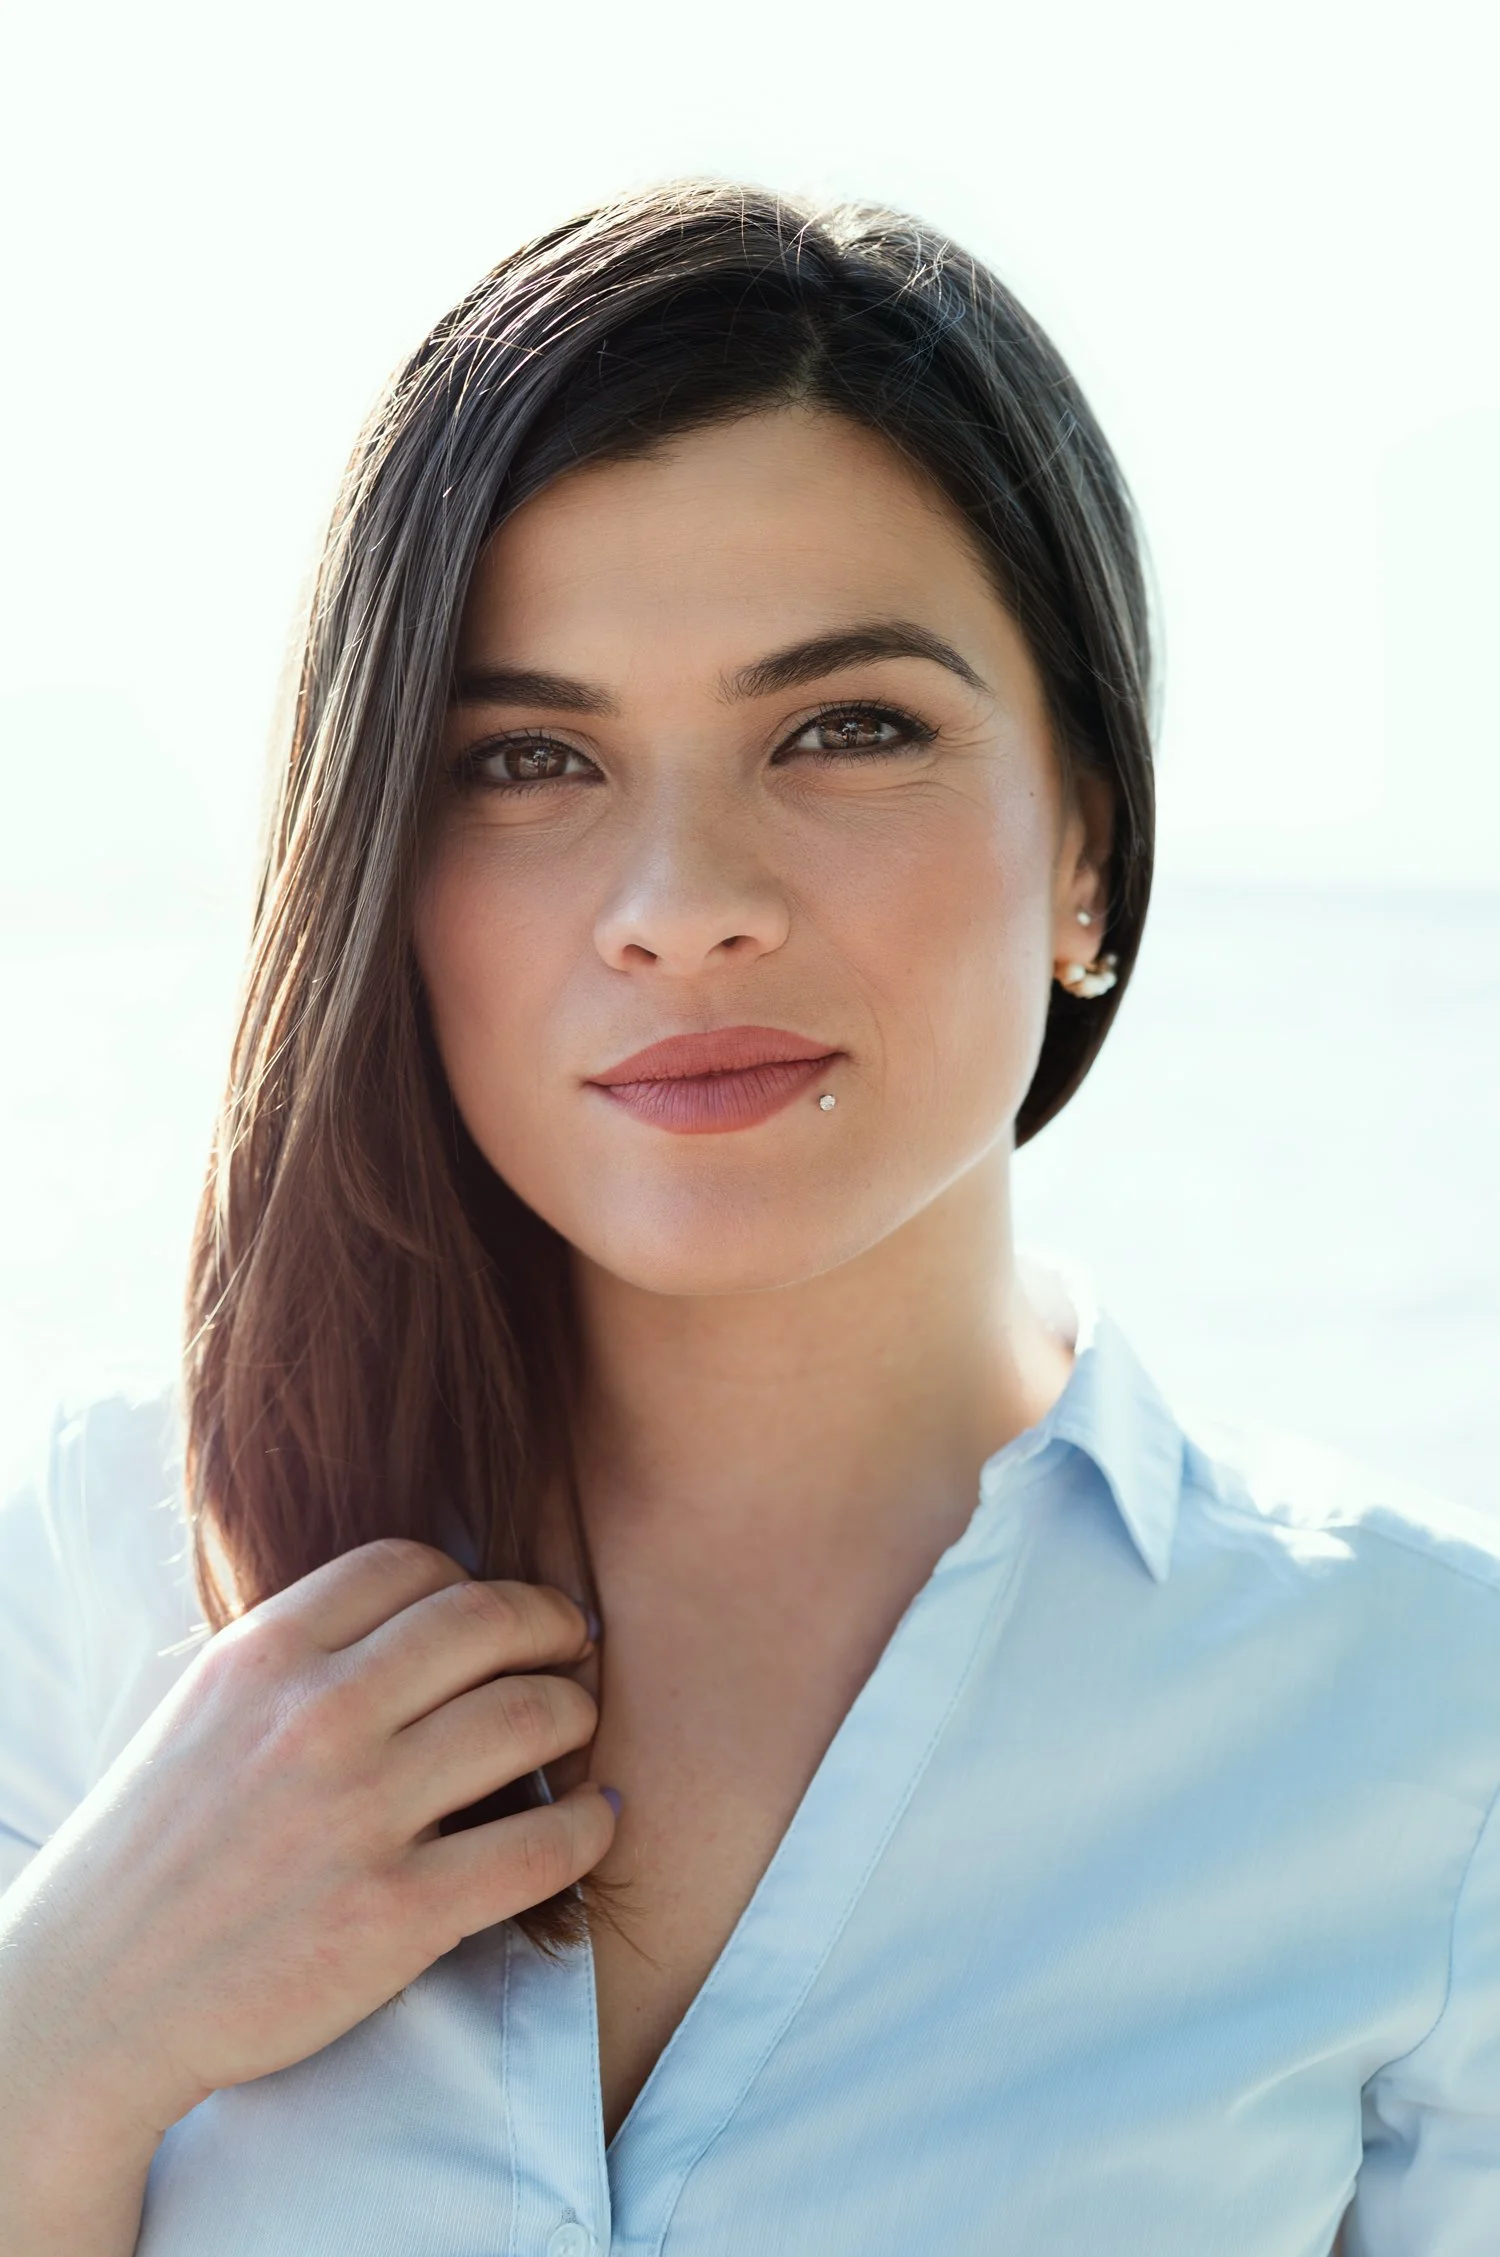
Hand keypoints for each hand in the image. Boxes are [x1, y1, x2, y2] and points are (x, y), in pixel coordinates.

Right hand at [0, 1539, 614, 2147]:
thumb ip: (300, 1660)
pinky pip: (542, 1846)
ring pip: (530, 1716)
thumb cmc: (154, 1854)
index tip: (498, 1611)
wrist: (92, 2003)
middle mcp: (317, 1716)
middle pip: (488, 1620)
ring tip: (578, 1726)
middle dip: (551, 1625)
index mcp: (263, 1656)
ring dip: (576, 1713)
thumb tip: (421, 1620)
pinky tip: (596, 1817)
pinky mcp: (398, 1914)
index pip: (408, 1564)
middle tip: (573, 1647)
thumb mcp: (206, 1713)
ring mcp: (361, 1814)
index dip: (472, 1578)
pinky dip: (589, 1824)